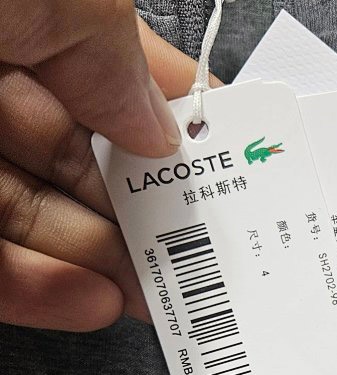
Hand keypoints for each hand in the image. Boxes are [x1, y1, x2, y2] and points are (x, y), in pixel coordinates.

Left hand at [0, 3, 219, 331]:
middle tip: (202, 256)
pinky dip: (42, 292)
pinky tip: (91, 304)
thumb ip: (116, 56)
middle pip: (86, 169)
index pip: (115, 84)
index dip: (174, 127)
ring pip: (41, 225)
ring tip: (157, 298)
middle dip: (147, 218)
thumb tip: (162, 131)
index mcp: (26, 22)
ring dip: (106, 267)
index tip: (229, 167)